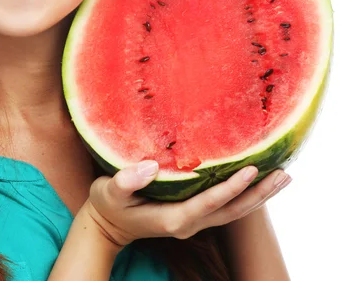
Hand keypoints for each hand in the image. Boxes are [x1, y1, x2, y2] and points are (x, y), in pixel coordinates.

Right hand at [86, 161, 290, 246]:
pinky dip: (244, 196)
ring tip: (281, 177)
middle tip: (284, 174)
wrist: (107, 225)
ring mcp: (192, 223)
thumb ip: (127, 180)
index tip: (252, 169)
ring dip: (258, 197)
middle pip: (232, 212)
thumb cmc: (108, 204)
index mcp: (173, 218)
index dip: (232, 187)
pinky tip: (254, 182)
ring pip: (233, 213)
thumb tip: (152, 165)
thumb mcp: (110, 191)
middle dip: (259, 194)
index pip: (210, 203)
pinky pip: (224, 208)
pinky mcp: (192, 216)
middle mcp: (188, 224)